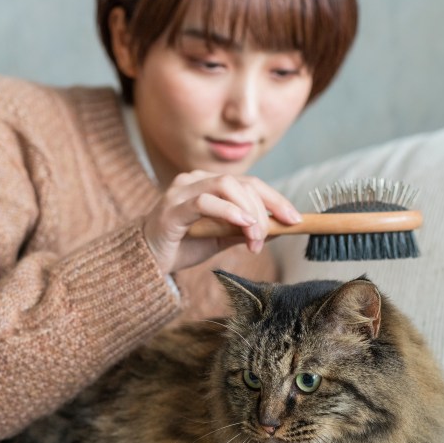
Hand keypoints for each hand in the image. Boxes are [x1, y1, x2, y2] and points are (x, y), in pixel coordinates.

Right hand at [142, 170, 301, 274]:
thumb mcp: (222, 237)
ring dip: (248, 212)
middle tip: (268, 238)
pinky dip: (228, 210)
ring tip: (255, 238)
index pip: (250, 183)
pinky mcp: (172, 208)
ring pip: (226, 186)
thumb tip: (279, 227)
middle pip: (242, 183)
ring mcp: (182, 191)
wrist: (148, 262)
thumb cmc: (184, 246)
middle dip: (263, 210)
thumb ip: (245, 229)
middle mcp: (195, 180)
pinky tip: (242, 224)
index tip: (295, 219)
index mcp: (209, 184)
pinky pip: (204, 201)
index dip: (276, 199)